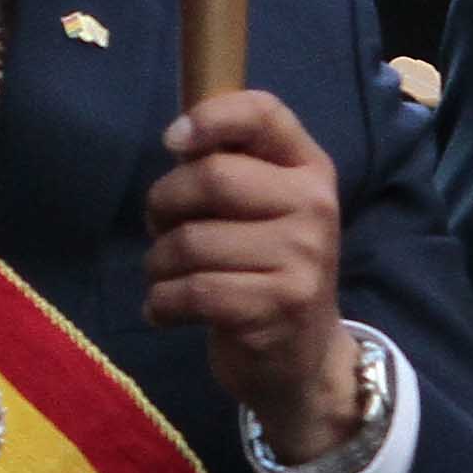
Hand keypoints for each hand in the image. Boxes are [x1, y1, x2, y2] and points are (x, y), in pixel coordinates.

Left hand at [145, 89, 355, 462]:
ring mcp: (302, 259)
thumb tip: (177, 137)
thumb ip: (229, 168)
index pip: (264, 113)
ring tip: (166, 278)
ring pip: (191, 241)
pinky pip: (191, 291)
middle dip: (163, 205)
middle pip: (212, 177)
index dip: (210, 117)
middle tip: (161, 230)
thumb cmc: (265, 271)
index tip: (173, 142)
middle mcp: (314, 206)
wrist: (303, 360)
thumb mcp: (262, 212)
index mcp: (309, 169)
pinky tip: (167, 311)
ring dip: (158, 264)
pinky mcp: (277, 307)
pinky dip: (162, 303)